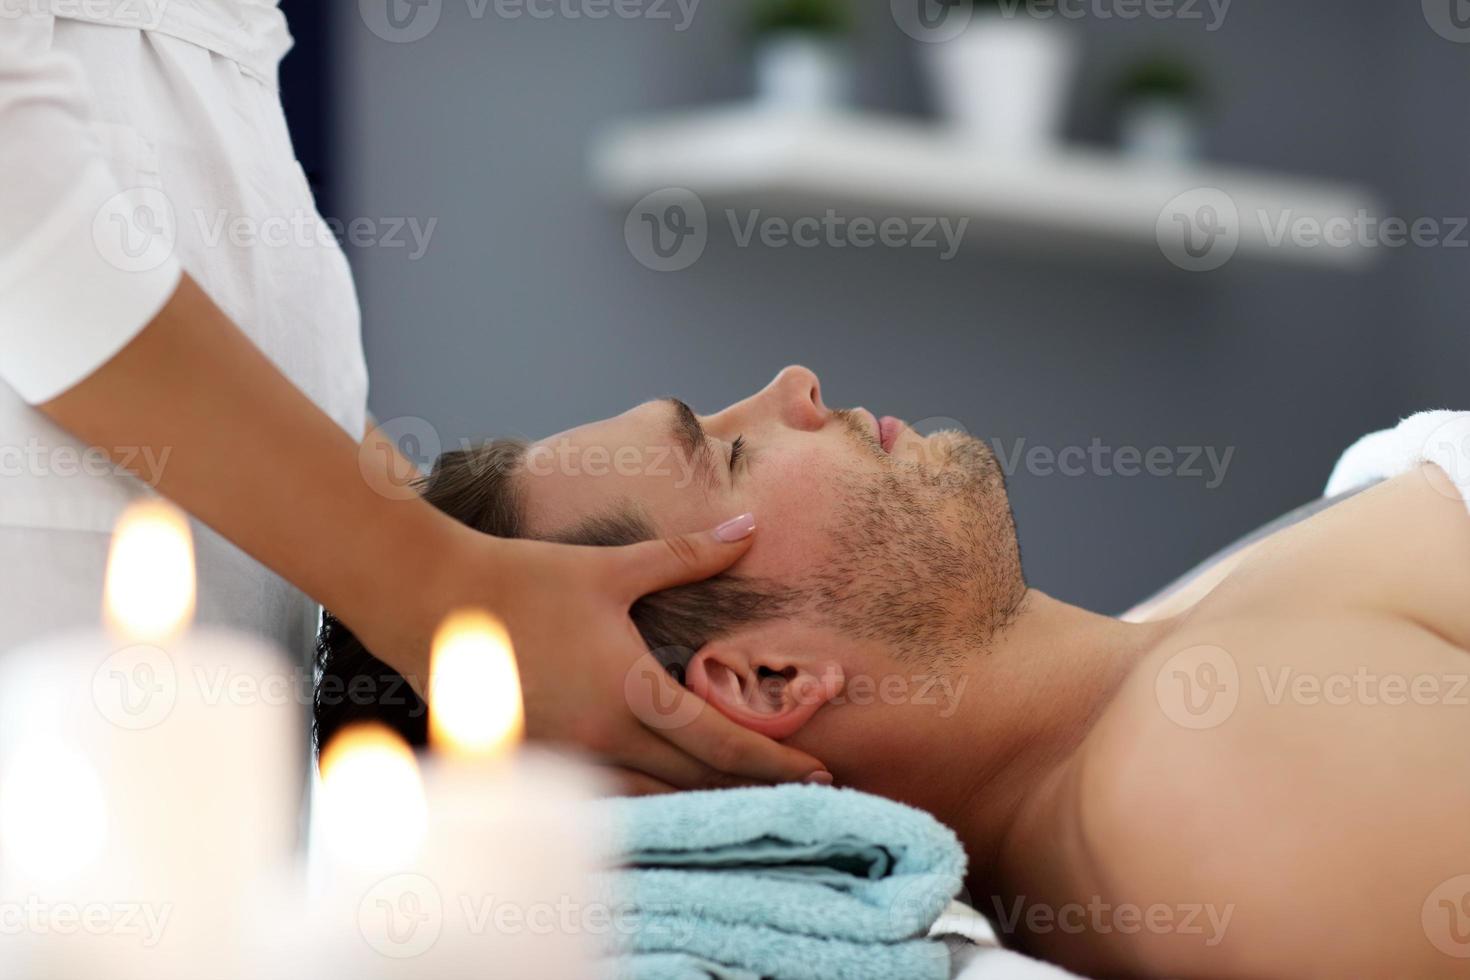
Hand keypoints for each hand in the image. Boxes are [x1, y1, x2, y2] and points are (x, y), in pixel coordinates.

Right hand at [461, 518, 831, 790]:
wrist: (432, 601)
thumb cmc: (526, 578)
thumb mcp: (614, 566)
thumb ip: (688, 554)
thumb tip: (750, 527)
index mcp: (629, 690)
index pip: (720, 742)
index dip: (777, 761)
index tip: (822, 773)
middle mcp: (602, 736)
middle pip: (695, 781)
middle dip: (754, 788)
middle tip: (807, 793)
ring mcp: (566, 757)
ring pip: (652, 799)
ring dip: (702, 801)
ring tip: (748, 800)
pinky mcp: (536, 762)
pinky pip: (606, 796)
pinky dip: (646, 800)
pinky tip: (668, 797)